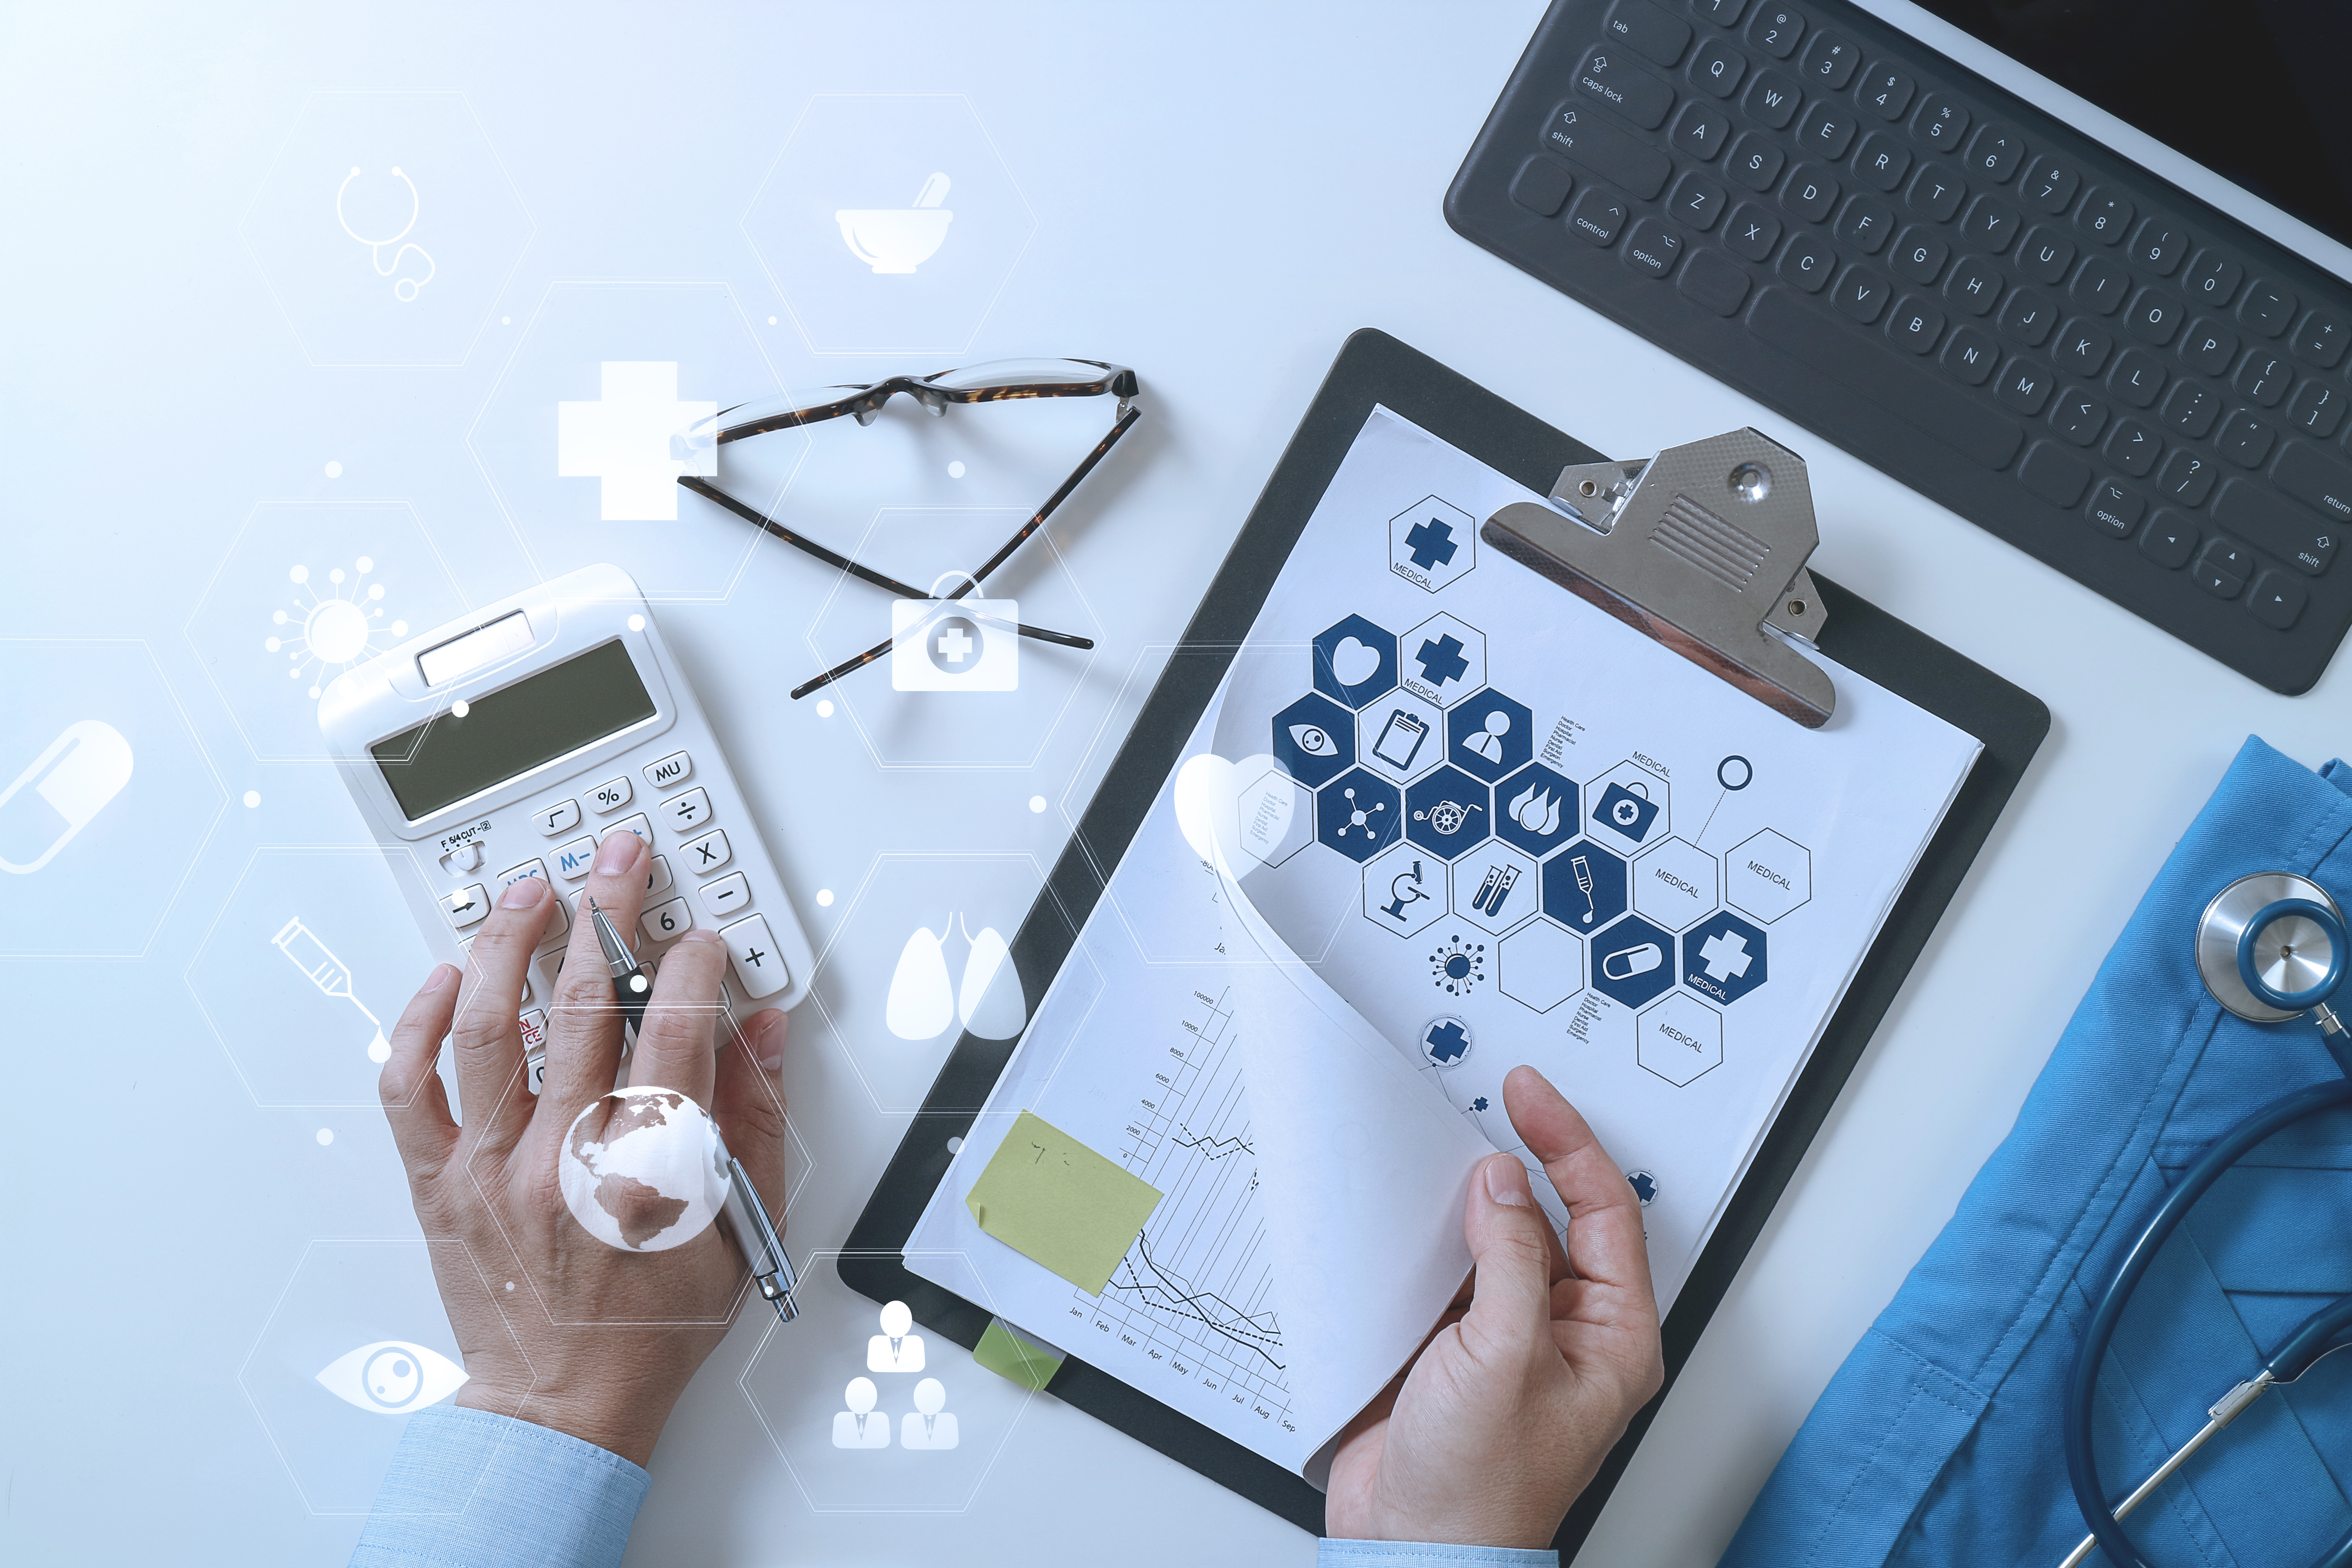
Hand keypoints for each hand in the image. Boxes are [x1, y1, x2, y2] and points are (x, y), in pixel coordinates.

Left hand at [377, 828, 792, 1466]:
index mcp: (648, 1168)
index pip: (674, 1026)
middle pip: (581, 1004)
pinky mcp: (438, 1184)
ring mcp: (492, 1168)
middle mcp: (564, 1157)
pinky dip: (420, 1026)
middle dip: (607, 912)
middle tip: (618, 857)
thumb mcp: (741, 1227)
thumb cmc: (653, 1327)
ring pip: (487, 1028)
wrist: (565, 1407)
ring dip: (510, 944)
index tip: (702, 938)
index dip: (693, 963)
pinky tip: (445, 981)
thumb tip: (762, 1033)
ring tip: (530, 891)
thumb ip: (755, 1121)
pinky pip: (412, 1089)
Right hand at [1325, 1065, 1662, 1549]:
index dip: (1569, 1144)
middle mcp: (1567, 1332)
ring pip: (1498, 1239)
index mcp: (1611, 1337)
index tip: (1530, 1097)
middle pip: (1555, 1217)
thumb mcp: (1505, 1356)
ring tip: (1443, 1160)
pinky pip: (1450, 1271)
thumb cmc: (1482, 1486)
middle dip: (1524, 1163)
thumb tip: (1503, 1186)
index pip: (1605, 1212)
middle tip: (1492, 1106)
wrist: (1412, 1546)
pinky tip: (1409, 1220)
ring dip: (1470, 1201)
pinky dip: (1430, 1239)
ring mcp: (1509, 1337)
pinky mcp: (1455, 1347)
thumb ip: (1509, 1260)